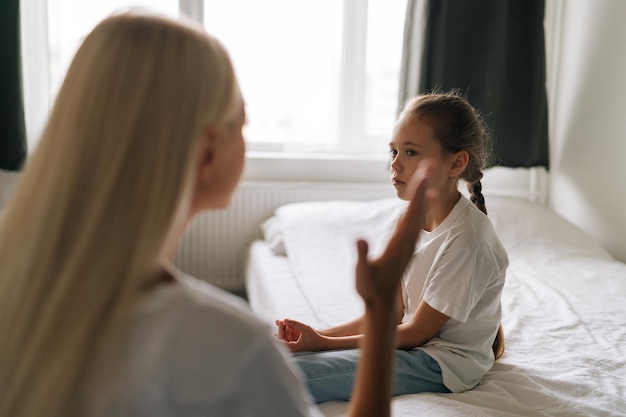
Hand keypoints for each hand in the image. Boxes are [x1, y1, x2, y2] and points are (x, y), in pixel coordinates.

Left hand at [275, 318, 322, 351]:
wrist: (320, 343)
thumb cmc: (314, 336)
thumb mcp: (305, 328)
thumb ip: (295, 323)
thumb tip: (284, 319)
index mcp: (293, 347)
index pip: (280, 340)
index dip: (279, 330)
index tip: (280, 322)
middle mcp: (290, 348)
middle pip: (279, 339)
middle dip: (280, 328)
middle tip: (281, 320)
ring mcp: (291, 347)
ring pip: (282, 338)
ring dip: (282, 329)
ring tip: (284, 321)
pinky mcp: (292, 344)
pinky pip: (285, 337)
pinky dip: (285, 331)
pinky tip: (286, 324)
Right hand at [355, 161, 433, 309]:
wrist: (382, 306)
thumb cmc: (369, 289)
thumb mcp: (362, 274)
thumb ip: (362, 256)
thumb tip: (360, 238)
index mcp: (399, 244)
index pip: (410, 214)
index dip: (418, 194)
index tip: (424, 176)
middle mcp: (408, 242)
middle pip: (418, 210)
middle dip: (424, 187)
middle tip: (430, 165)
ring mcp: (408, 245)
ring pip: (419, 215)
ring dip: (423, 195)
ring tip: (429, 177)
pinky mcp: (405, 247)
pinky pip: (415, 223)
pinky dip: (420, 209)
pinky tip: (422, 202)